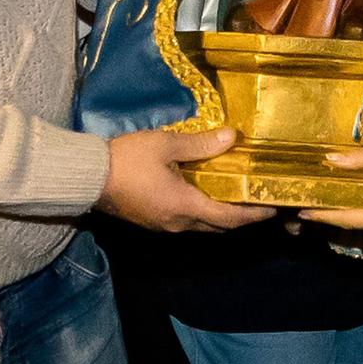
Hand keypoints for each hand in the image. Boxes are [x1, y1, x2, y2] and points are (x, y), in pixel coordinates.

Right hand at [98, 128, 276, 232]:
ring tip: (235, 198)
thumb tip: (233, 137)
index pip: (229, 217)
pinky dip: (202, 213)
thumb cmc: (128, 160)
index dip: (253, 214)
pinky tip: (204, 196)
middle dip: (240, 218)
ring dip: (220, 216)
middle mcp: (178, 224)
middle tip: (258, 202)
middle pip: (218, 226)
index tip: (273, 208)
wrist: (89, 177)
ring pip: (201, 226)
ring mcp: (163, 226)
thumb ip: (201, 144)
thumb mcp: (166, 144)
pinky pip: (186, 222)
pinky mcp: (152, 222)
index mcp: (185, 207)